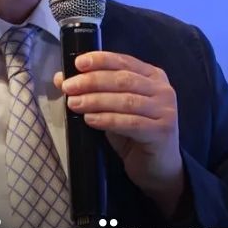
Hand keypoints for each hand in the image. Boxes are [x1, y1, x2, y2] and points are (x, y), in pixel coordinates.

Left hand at [54, 51, 184, 216]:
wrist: (157, 166)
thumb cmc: (133, 134)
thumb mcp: (112, 108)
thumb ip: (93, 91)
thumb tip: (61, 78)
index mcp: (152, 76)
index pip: (124, 61)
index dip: (101, 60)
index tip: (78, 63)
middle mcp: (163, 90)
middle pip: (123, 80)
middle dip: (92, 81)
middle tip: (69, 88)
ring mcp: (165, 110)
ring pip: (126, 101)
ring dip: (96, 100)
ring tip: (74, 104)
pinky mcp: (162, 131)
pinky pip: (131, 122)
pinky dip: (108, 120)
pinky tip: (90, 120)